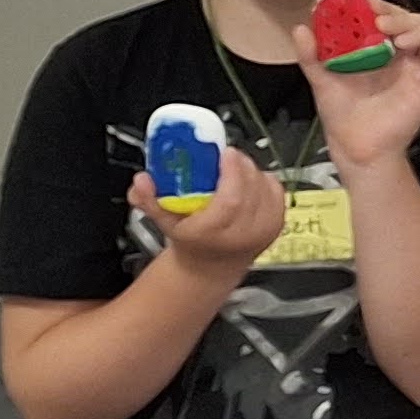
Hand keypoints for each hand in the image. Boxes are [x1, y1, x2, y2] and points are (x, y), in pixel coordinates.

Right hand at [133, 146, 284, 283]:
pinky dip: (263, 178)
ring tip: (233, 169)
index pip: (231, 199)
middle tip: (226, 156)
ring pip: (264, 185)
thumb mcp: (165, 221)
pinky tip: (249, 180)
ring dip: (250, 169)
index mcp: (213, 232)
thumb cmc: (191, 240)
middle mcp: (242, 233)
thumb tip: (142, 180)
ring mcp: (263, 229)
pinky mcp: (277, 223)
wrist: (212, 264)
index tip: (225, 154)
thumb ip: (149, 199)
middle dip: (239, 164)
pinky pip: (276, 189)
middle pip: (250, 188)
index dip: (232, 171)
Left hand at [304, 1, 419, 170]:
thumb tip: (300, 29)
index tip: (368, 4)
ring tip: (401, 39)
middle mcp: (406, 58)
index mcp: (384, 48)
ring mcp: (419, 74)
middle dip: (403, 17)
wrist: (351, 145)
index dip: (386, 6)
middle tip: (381, 22)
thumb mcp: (322, 77)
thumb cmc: (343, 111)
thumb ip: (312, 54)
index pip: (395, 16)